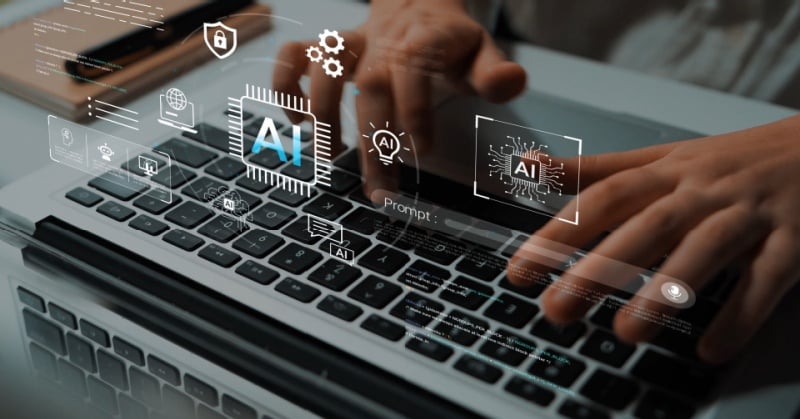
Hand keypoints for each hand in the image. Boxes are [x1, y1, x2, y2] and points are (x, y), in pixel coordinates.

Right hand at [273, 0, 525, 197]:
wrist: (418, 4)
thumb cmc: (449, 42)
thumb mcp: (481, 52)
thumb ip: (493, 72)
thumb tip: (510, 83)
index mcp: (424, 40)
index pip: (414, 69)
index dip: (415, 109)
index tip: (421, 151)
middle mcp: (383, 42)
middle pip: (371, 86)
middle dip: (373, 139)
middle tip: (380, 189)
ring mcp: (352, 44)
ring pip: (324, 66)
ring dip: (322, 111)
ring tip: (330, 157)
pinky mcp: (328, 50)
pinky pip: (294, 56)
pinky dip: (286, 85)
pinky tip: (298, 121)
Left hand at [508, 115, 799, 363]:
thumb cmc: (732, 160)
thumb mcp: (662, 158)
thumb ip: (595, 170)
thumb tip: (526, 164)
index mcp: (667, 172)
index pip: (602, 198)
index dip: (558, 233)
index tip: (519, 271)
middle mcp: (703, 190)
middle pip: (645, 226)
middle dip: (598, 269)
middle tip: (557, 310)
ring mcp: (750, 213)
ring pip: (704, 250)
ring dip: (664, 291)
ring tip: (626, 333)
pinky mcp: (795, 240)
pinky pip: (767, 279)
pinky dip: (740, 314)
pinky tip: (711, 348)